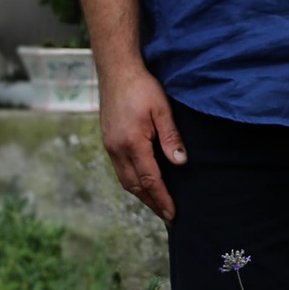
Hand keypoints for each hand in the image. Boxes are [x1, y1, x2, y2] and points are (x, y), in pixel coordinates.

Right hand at [99, 63, 185, 222]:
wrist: (116, 71)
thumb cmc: (142, 87)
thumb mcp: (163, 109)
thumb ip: (171, 137)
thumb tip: (180, 163)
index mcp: (132, 143)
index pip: (149, 180)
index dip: (162, 198)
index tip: (173, 214)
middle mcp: (117, 149)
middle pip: (134, 186)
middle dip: (152, 203)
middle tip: (168, 217)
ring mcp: (110, 146)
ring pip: (125, 180)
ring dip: (141, 195)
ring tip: (157, 205)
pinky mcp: (108, 141)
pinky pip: (120, 170)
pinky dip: (132, 182)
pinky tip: (142, 184)